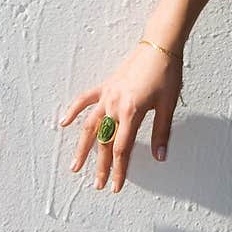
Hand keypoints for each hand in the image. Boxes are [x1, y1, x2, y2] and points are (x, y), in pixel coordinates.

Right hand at [58, 41, 182, 192]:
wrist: (159, 45)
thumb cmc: (167, 73)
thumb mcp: (168, 105)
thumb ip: (161, 132)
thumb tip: (159, 157)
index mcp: (132, 112)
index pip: (123, 149)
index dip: (119, 170)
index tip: (116, 186)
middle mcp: (115, 105)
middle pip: (105, 142)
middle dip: (101, 166)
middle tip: (98, 185)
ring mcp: (107, 95)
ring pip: (90, 126)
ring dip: (82, 147)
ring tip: (75, 166)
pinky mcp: (105, 85)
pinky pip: (84, 100)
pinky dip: (73, 111)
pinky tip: (64, 123)